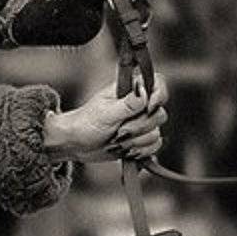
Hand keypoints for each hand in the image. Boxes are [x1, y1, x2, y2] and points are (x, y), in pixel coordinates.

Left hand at [43, 71, 168, 164]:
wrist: (77, 144)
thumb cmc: (85, 123)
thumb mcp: (105, 113)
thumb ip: (127, 104)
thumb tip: (144, 91)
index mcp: (130, 90)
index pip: (157, 83)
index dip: (159, 96)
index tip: (148, 108)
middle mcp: (138, 105)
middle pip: (159, 114)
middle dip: (139, 127)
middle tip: (119, 131)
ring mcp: (140, 123)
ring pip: (156, 133)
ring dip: (136, 142)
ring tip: (117, 141)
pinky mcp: (140, 139)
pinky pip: (154, 146)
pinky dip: (141, 151)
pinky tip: (126, 151)